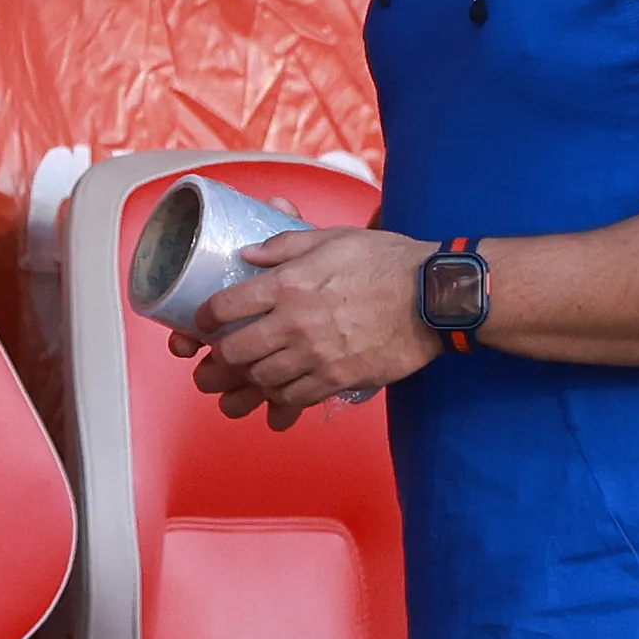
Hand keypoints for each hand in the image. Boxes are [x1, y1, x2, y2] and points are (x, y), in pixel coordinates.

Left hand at [169, 216, 434, 428]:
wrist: (435, 297)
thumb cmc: (387, 262)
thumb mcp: (334, 238)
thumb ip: (285, 245)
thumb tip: (247, 253)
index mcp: (289, 284)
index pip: (225, 307)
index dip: (204, 319)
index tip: (203, 324)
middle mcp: (296, 323)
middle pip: (234, 353)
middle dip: (217, 361)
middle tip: (215, 362)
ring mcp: (315, 355)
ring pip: (260, 381)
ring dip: (246, 385)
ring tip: (241, 384)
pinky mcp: (337, 379)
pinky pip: (293, 399)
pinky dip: (280, 400)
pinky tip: (278, 394)